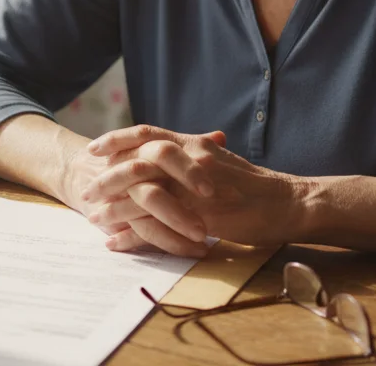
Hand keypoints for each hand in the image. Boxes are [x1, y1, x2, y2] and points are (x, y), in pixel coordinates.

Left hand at [84, 127, 306, 250]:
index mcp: (194, 144)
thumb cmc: (255, 185)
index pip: (146, 133)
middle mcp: (191, 159)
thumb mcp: (221, 159)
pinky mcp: (201, 216)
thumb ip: (193, 155)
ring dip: (114, 207)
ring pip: (142, 193)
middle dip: (106, 177)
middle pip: (136, 161)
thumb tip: (169, 154)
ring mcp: (196, 188)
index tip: (94, 148)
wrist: (288, 202)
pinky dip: (132, 235)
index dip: (117, 139)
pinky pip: (157, 225)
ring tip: (95, 219)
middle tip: (87, 191)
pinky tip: (116, 243)